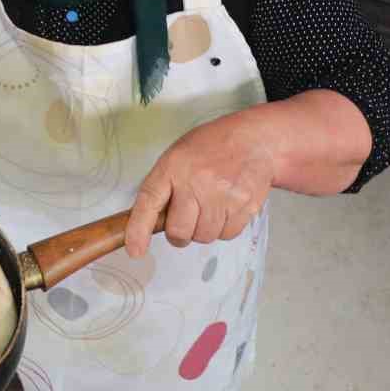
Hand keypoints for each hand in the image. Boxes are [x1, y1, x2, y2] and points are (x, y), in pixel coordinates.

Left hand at [125, 108, 275, 257]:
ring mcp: (222, 195)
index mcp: (173, 166)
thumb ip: (163, 186)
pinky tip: (225, 207)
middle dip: (179, 233)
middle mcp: (196, 181)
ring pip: (203, 237)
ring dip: (203, 230)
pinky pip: (226, 235)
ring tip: (209, 205)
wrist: (254, 140)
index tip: (135, 249)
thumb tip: (149, 223)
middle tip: (185, 220)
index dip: (138, 229)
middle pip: (178, 231)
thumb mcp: (178, 156)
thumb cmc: (212, 148)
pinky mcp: (244, 207)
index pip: (149, 201)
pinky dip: (223, 228)